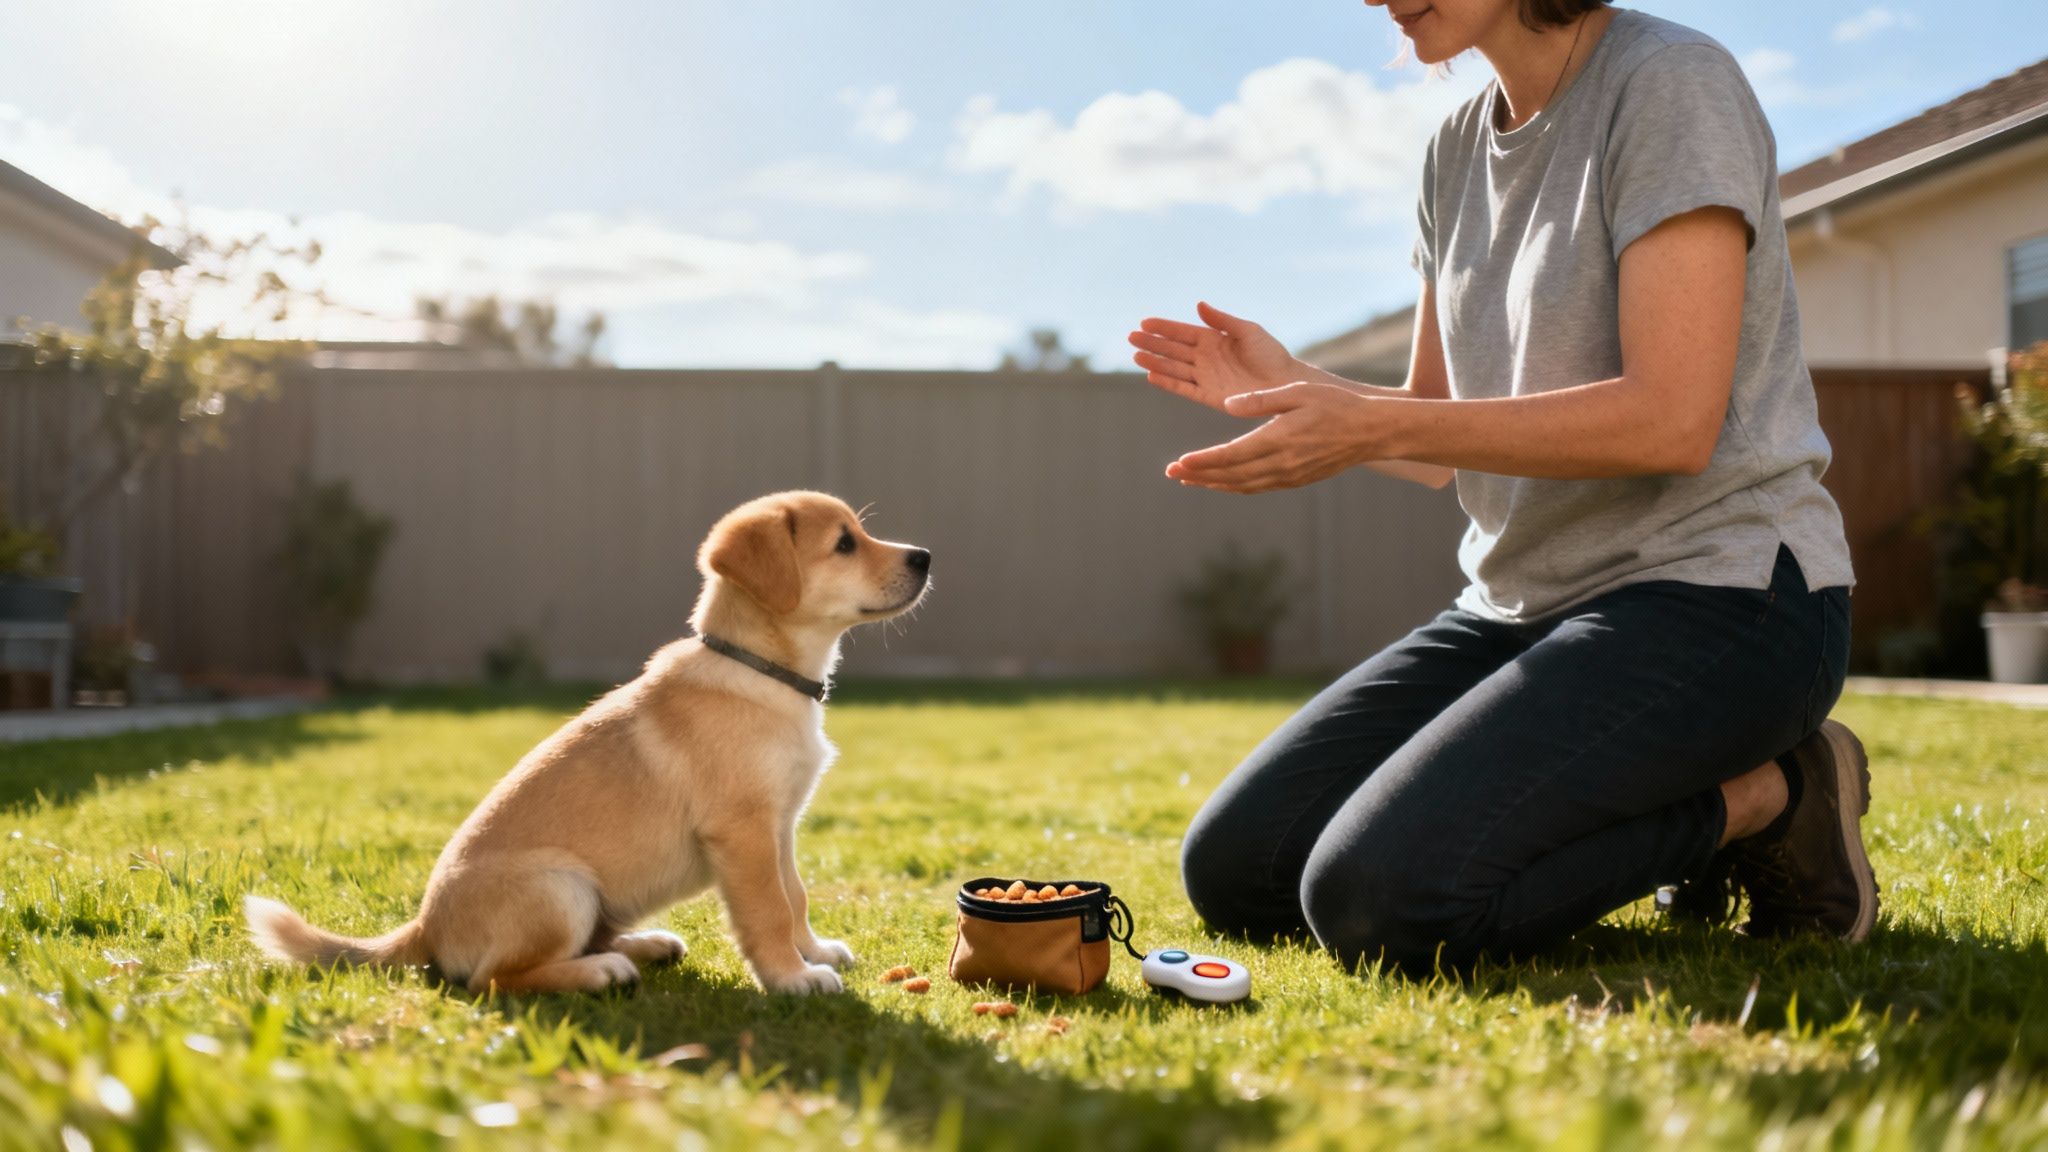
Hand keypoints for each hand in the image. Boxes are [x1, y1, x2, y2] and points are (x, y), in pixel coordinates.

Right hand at [1128, 302, 1299, 413]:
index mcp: (1214, 340)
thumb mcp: (1248, 331)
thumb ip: (1222, 320)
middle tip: (1131, 337)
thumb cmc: (1270, 354)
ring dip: (1155, 362)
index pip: (1183, 332)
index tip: (1144, 322)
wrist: (1285, 383)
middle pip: (1173, 349)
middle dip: (1153, 343)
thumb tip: (1198, 304)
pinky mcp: (1209, 396)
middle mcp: (1206, 358)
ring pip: (1174, 368)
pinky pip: (1184, 388)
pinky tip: (1152, 375)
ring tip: (1136, 355)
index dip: (1164, 328)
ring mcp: (1206, 377)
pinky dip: (1169, 382)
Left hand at [1167, 383, 1395, 493]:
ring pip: (1243, 485)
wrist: (1371, 431)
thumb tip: (1228, 405)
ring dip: (1214, 483)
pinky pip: (1258, 487)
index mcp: (1278, 439)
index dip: (1203, 461)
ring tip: (1188, 479)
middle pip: (1231, 475)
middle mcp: (1282, 464)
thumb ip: (1261, 400)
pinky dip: (1235, 486)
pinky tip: (1222, 481)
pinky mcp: (1297, 480)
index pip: (1231, 455)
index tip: (1179, 463)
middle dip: (1199, 475)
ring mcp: (1290, 476)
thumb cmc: (1335, 404)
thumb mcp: (1298, 392)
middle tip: (1172, 472)